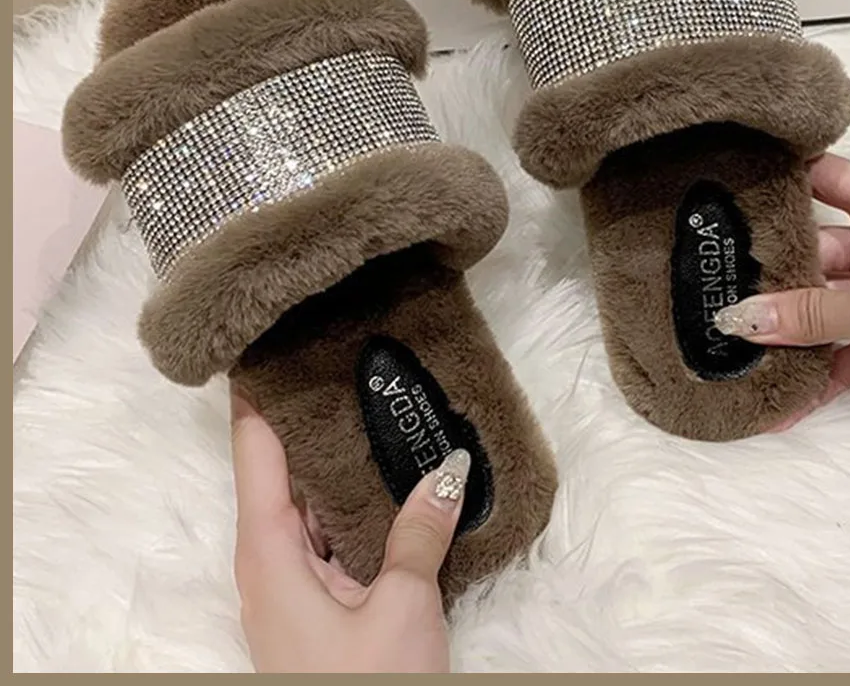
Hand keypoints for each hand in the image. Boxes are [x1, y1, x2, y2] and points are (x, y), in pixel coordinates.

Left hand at [230, 387, 469, 672]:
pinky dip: (352, 502)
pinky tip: (387, 479)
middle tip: (341, 359)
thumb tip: (448, 470)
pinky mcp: (317, 606)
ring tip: (370, 403)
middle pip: (279, 469)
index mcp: (268, 551)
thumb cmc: (367, 685)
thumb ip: (420, 533)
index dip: (259, 395)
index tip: (272, 345)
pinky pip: (328, 535)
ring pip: (308, 503)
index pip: (254, 450)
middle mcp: (269, 562)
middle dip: (307, 417)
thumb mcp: (401, 606)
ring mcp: (292, 586)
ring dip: (336, 461)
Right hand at [715, 153, 849, 423]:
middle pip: (812, 251)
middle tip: (723, 292)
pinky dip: (817, 376)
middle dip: (771, 278)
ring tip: (745, 349)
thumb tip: (752, 316)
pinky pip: (842, 354)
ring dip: (790, 334)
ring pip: (821, 308)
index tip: (730, 192)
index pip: (826, 177)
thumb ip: (818, 312)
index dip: (780, 181)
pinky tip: (787, 397)